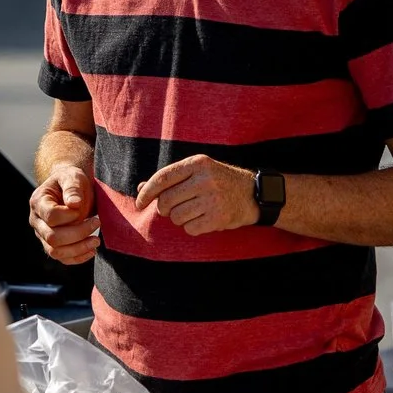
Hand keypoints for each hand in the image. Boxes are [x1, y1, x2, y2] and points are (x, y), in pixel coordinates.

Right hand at [29, 164, 100, 263]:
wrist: (72, 188)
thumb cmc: (71, 180)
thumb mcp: (73, 177)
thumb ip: (72, 188)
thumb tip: (74, 204)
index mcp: (38, 201)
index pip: (50, 216)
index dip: (69, 216)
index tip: (81, 207)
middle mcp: (36, 220)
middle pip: (52, 237)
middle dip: (78, 233)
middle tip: (97, 222)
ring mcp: (42, 235)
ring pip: (56, 252)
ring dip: (79, 248)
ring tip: (96, 241)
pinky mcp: (52, 245)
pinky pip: (62, 258)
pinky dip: (78, 258)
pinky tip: (91, 250)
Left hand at [137, 155, 257, 236]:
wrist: (253, 194)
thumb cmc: (218, 181)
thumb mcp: (196, 171)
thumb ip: (170, 179)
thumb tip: (140, 189)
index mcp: (196, 163)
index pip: (162, 178)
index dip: (146, 192)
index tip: (139, 203)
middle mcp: (204, 179)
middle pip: (166, 200)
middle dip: (164, 208)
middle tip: (172, 208)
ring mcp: (212, 199)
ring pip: (176, 217)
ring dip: (179, 218)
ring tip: (192, 211)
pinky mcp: (218, 218)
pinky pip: (190, 229)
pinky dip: (191, 227)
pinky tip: (202, 219)